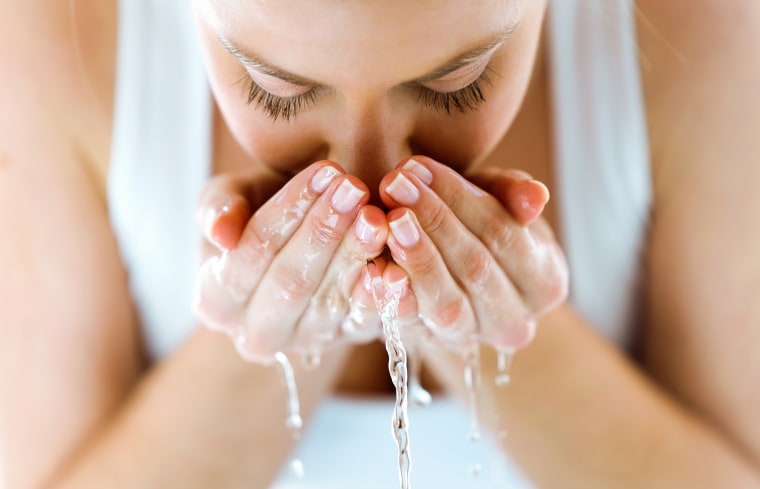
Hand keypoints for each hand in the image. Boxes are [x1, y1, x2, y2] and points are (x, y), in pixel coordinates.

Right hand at [192, 162, 388, 363]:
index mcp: (216, 301)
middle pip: (291, 281)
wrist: (299, 246)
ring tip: (377, 215)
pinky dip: (382, 294)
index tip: (322, 171)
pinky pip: (366, 321)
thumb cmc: (259, 213)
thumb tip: (221, 234)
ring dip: (356, 255)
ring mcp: (305, 342)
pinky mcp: (348, 340)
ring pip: (330, 300)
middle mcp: (257, 333)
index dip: (288, 210)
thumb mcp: (231, 199)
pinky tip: (395, 264)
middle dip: (324, 231)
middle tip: (354, 189)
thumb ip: (218, 207)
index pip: (253, 251)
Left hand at [378, 156, 568, 352]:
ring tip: (388, 220)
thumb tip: (535, 197)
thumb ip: (513, 193)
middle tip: (394, 184)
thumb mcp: (497, 200)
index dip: (461, 199)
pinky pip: (411, 327)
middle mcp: (514, 322)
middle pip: (476, 268)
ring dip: (416, 259)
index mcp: (544, 282)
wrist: (448, 272)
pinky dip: (392, 297)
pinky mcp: (428, 346)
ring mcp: (470, 339)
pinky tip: (374, 268)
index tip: (419, 166)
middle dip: (433, 221)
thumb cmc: (477, 224)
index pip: (505, 235)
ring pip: (447, 304)